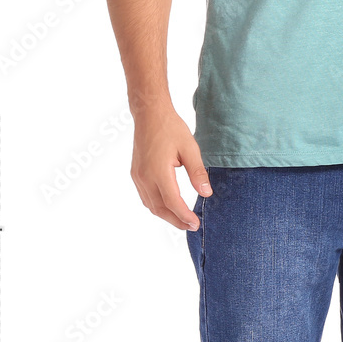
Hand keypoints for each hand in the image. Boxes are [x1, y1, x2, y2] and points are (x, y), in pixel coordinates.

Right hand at [130, 105, 212, 229]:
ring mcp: (138, 176)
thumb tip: (207, 193)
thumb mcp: (190, 148)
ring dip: (166, 215)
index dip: (184, 216)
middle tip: (191, 226)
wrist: (150, 114)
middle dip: (175, 221)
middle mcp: (145, 177)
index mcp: (158, 172)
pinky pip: (145, 196)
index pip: (172, 202)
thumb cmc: (171, 128)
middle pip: (159, 208)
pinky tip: (168, 206)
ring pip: (151, 205)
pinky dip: (157, 205)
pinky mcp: (136, 173)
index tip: (196, 223)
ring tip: (182, 220)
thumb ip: (197, 172)